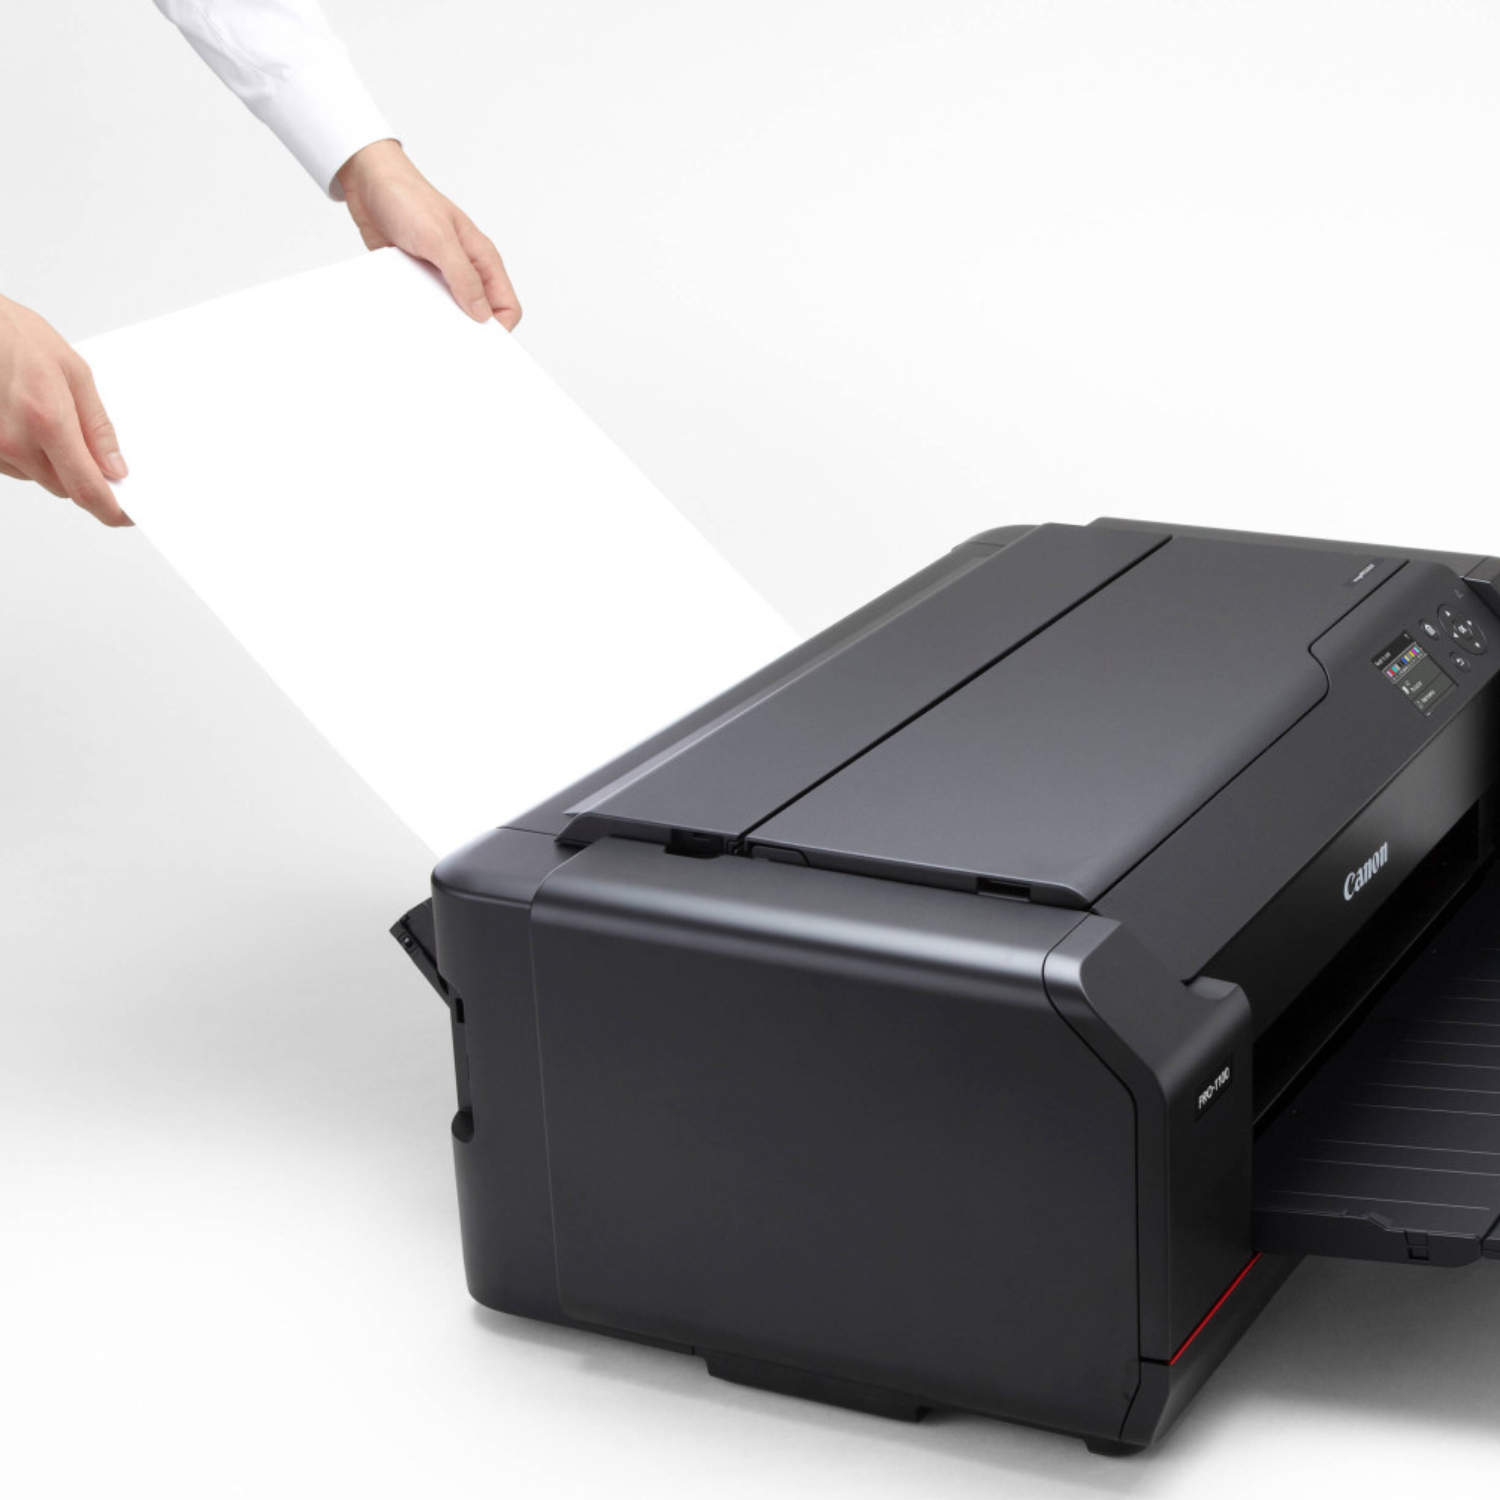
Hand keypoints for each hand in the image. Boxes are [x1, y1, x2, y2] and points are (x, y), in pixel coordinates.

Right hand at [0, 295, 128, 526]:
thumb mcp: (73, 372)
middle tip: (96, 452)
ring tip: (50, 417)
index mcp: (46, 420)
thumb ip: (97, 426)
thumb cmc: (14, 336)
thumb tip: (115, 467)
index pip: (86, 488)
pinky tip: (29, 419)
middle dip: (86, 478)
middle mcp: (15, 441)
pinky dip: (32, 454)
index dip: (111, 509)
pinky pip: (18, 467)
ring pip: (41, 478)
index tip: (127, 515)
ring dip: (56, 463)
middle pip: (66, 489)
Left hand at [337, 140, 521, 328]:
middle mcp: (465, 269)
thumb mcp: (439, 238)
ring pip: (450, 313)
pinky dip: (417, 313)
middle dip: (470, 332)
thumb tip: (482, 314)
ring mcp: (441, 275)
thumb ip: (463, 277)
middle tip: (455, 347)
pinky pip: (423, 305)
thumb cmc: (407, 198)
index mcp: (482, 259)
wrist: (367, 183)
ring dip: (440, 322)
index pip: (506, 305)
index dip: (500, 329)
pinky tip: (408, 315)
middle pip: (480, 314)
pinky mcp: (416, 278)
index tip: (482, 345)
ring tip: (428, 332)